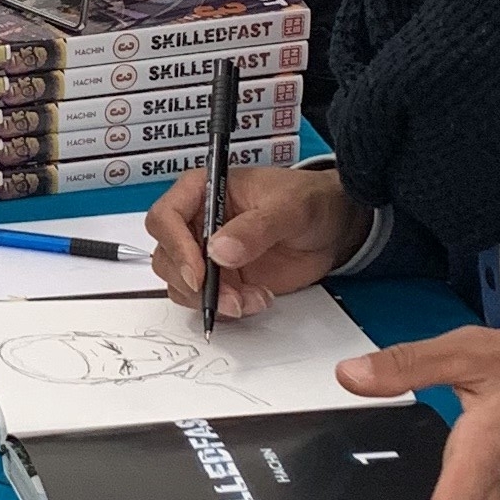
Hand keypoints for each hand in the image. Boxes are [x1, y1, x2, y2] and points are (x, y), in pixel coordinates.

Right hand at [145, 158, 365, 322]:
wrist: (334, 227)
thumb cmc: (310, 201)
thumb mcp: (289, 207)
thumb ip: (257, 227)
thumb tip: (220, 251)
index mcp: (203, 190)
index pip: (165, 217)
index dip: (175, 247)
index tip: (199, 273)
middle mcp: (197, 223)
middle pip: (166, 257)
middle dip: (194, 284)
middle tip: (230, 297)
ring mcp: (207, 254)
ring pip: (182, 285)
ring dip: (212, 300)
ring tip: (253, 299)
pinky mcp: (222, 279)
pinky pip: (206, 301)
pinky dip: (227, 308)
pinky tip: (258, 299)